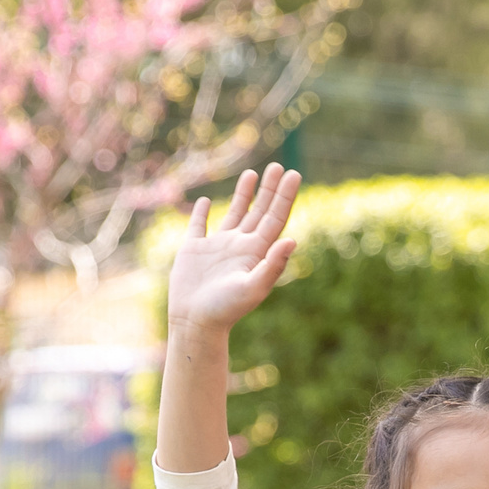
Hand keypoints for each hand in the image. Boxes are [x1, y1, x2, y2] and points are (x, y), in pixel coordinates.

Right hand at [166, 162, 299, 333]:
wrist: (196, 323)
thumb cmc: (226, 309)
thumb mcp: (253, 287)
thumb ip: (273, 265)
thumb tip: (292, 240)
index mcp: (256, 252)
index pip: (275, 218)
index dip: (285, 196)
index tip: (294, 174)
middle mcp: (240, 246)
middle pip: (259, 211)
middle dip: (269, 189)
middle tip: (278, 166)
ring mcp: (218, 247)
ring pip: (235, 214)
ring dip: (244, 194)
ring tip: (252, 174)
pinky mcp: (194, 251)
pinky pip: (199, 226)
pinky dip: (203, 213)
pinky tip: (206, 201)